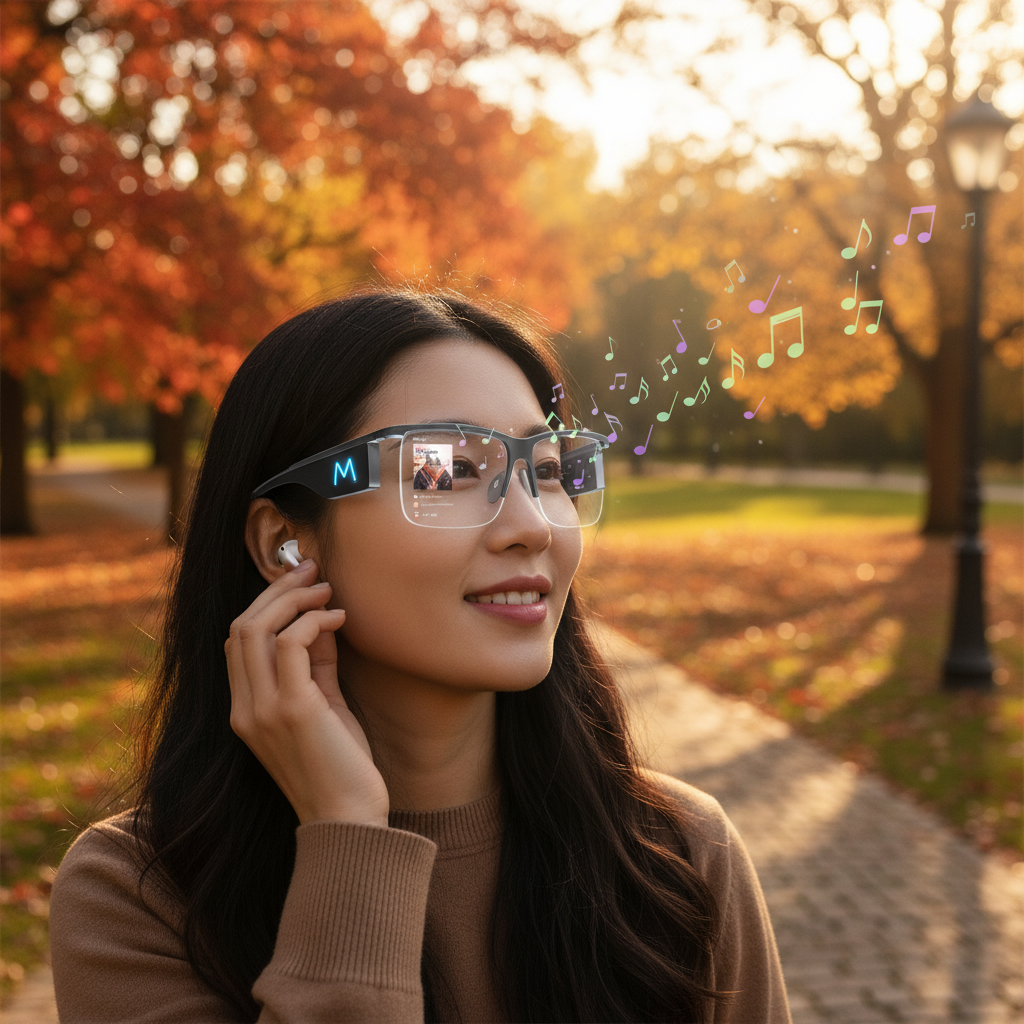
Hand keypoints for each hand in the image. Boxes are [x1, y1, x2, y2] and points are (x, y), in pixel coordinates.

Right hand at [224, 560, 389, 827]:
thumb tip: (322, 619)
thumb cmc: (343, 767)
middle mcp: (245, 709)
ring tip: (327, 589)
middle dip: (277, 590)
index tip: (302, 583)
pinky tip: (339, 620)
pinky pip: (289, 644)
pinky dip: (313, 621)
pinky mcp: (292, 710)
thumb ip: (317, 665)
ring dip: (293, 599)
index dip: (266, 604)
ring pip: (255, 629)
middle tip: (314, 570)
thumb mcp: (325, 707)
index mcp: (246, 711)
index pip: (237, 641)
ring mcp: (263, 710)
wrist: (351, 821)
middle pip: (240, 627)